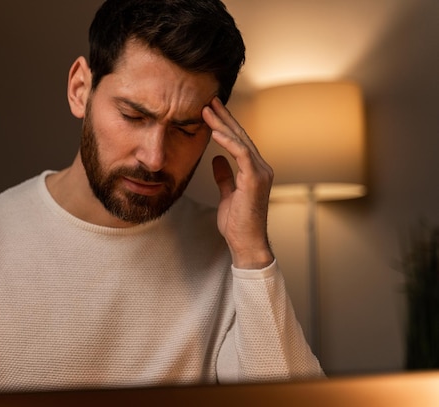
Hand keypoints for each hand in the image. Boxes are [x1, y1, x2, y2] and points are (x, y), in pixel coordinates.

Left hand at [202, 97, 273, 268]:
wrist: (246, 243)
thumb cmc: (238, 224)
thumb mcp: (227, 195)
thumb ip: (224, 176)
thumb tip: (217, 160)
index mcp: (254, 171)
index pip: (239, 142)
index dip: (225, 125)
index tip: (211, 112)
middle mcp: (261, 168)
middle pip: (241, 136)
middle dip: (224, 117)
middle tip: (210, 101)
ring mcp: (260, 173)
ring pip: (241, 141)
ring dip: (223, 124)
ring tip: (207, 111)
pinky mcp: (255, 180)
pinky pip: (241, 154)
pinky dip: (228, 142)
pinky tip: (215, 132)